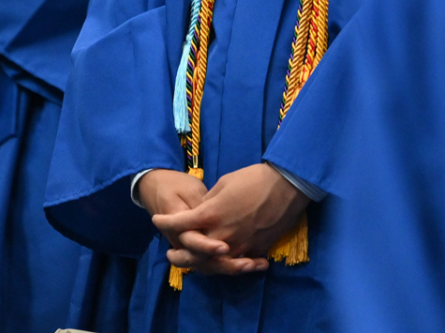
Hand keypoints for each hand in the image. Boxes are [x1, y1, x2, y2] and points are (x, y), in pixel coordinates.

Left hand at [152, 163, 307, 274]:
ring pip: (213, 264)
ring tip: (192, 265)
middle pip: (193, 253)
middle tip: (170, 255)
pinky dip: (225, 266)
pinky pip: (235, 263)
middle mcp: (221, 234)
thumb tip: (203, 212)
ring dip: (199, 266)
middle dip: (179, 256)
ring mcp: (238, 245)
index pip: (179, 223)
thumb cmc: (254, 178)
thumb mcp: (224, 184)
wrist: (287, 186)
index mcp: (210, 214)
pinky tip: (219, 264)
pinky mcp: (254, 250)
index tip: (157, 220)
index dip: (165, 222)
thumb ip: (209, 203)